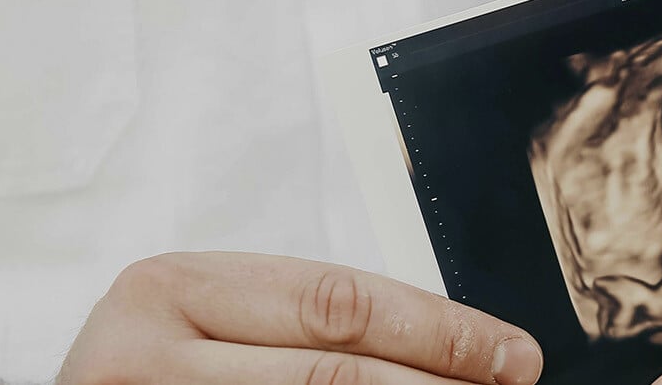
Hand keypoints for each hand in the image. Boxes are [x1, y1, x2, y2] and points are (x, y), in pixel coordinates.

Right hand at [59, 252, 542, 383]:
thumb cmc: (159, 376)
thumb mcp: (217, 327)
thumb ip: (314, 327)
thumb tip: (458, 351)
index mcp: (174, 286)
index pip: (339, 302)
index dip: (440, 331)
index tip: (514, 355)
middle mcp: (147, 347)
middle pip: (331, 368)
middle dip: (439, 379)